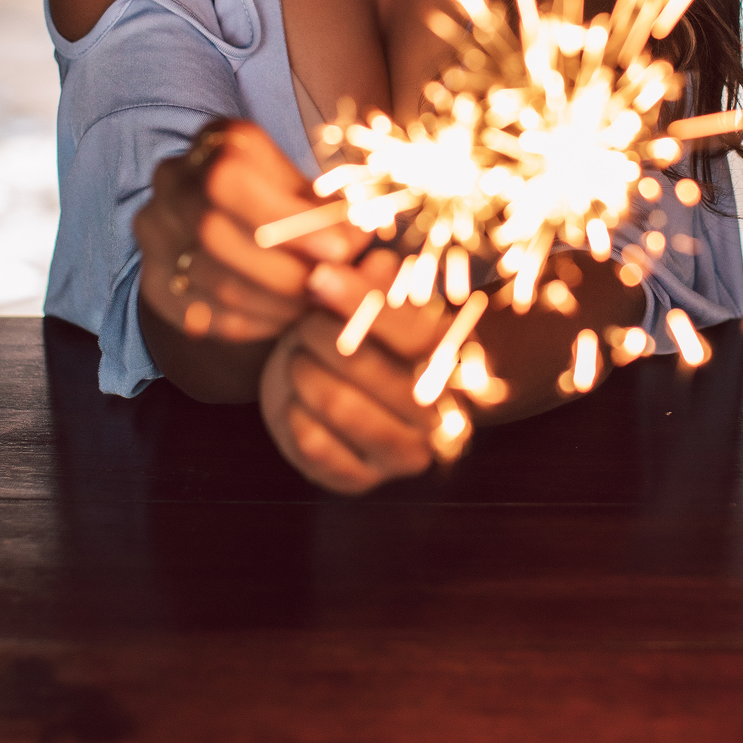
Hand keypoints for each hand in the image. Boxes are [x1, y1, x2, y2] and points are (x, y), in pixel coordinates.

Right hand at [133, 120, 368, 344]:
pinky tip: (282, 319)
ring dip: (273, 302)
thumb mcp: (307, 190)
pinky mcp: (153, 281)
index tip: (340, 250)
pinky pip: (199, 314)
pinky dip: (250, 323)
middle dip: (283, 270)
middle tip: (328, 289)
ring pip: (209, 279)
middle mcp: (172, 182)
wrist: (230, 220)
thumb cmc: (284, 200)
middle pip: (213, 234)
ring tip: (313, 306)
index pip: (231, 179)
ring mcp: (155, 232)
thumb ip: (333, 213)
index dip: (286, 219)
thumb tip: (362, 237)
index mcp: (215, 143)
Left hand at [260, 247, 443, 493]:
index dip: (365, 304)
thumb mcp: (359, 303)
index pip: (417, 334)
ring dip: (304, 374)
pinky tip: (294, 401)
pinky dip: (294, 415)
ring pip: (343, 407)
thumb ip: (372, 284)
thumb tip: (379, 261)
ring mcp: (403, 453)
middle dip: (322, 340)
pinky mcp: (362, 480)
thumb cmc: (343, 334)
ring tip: (296, 358)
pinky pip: (317, 446)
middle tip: (302, 326)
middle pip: (376, 371)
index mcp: (448, 361)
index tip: (319, 277)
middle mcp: (437, 413)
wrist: (312, 389)